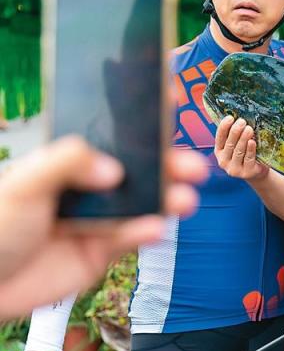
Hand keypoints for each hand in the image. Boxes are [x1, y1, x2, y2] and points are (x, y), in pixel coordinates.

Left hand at [0, 137, 206, 319]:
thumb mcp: (24, 183)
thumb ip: (67, 163)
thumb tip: (113, 169)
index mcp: (70, 160)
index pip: (112, 131)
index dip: (142, 117)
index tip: (170, 100)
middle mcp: (89, 185)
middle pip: (140, 168)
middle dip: (171, 164)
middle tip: (192, 166)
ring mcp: (100, 217)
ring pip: (144, 203)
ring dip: (169, 199)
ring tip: (184, 201)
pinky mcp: (103, 251)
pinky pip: (132, 239)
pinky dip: (147, 233)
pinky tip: (154, 228)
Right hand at [214, 116, 269, 181]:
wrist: (257, 172)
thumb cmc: (247, 154)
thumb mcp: (238, 145)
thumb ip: (236, 135)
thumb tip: (238, 117)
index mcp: (219, 151)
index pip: (219, 138)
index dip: (224, 127)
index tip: (230, 117)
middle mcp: (223, 161)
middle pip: (229, 144)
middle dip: (235, 131)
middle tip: (242, 121)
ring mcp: (234, 168)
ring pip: (238, 151)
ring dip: (243, 138)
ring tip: (249, 129)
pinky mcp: (246, 173)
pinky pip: (248, 159)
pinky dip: (250, 149)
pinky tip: (252, 142)